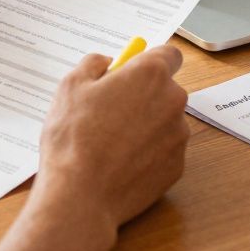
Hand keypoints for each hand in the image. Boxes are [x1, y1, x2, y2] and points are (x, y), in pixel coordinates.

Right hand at [30, 47, 189, 232]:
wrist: (81, 196)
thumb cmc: (74, 138)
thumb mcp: (71, 86)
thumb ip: (93, 64)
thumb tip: (107, 62)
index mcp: (150, 75)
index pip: (169, 54)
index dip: (150, 61)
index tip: (133, 71)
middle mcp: (173, 101)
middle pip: (166, 89)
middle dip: (144, 95)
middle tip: (112, 110)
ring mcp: (178, 135)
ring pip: (166, 121)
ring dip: (147, 125)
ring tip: (112, 142)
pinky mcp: (177, 165)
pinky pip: (165, 150)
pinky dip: (149, 152)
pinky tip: (122, 162)